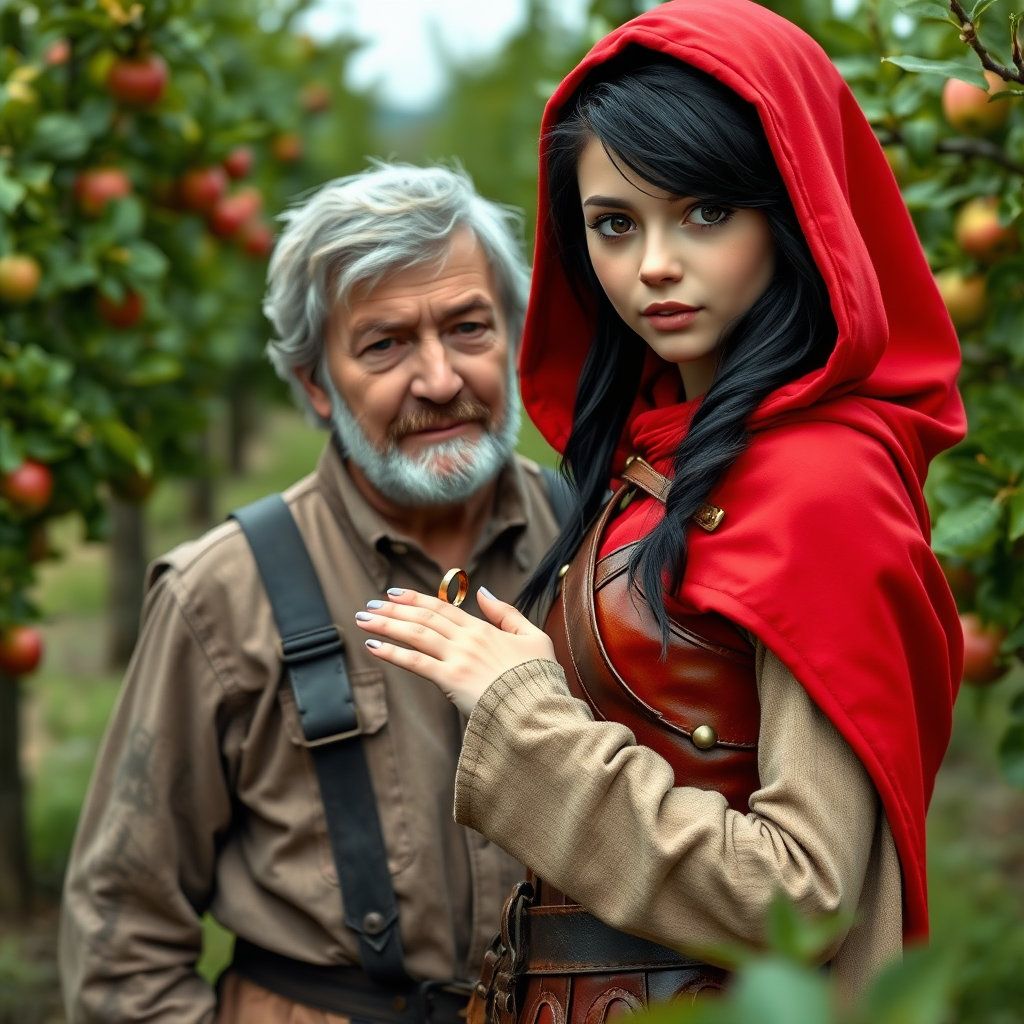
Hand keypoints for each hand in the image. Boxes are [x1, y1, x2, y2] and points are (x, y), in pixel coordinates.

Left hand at [354, 586, 555, 716]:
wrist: (538, 709)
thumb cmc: (539, 679)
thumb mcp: (533, 638)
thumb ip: (507, 614)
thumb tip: (483, 592)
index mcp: (484, 629)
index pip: (443, 607)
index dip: (416, 598)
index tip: (394, 593)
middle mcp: (467, 639)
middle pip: (424, 617)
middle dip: (393, 609)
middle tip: (370, 604)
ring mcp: (458, 658)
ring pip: (415, 634)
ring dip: (386, 624)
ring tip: (363, 618)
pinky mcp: (450, 679)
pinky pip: (415, 662)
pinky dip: (392, 652)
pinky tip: (373, 646)